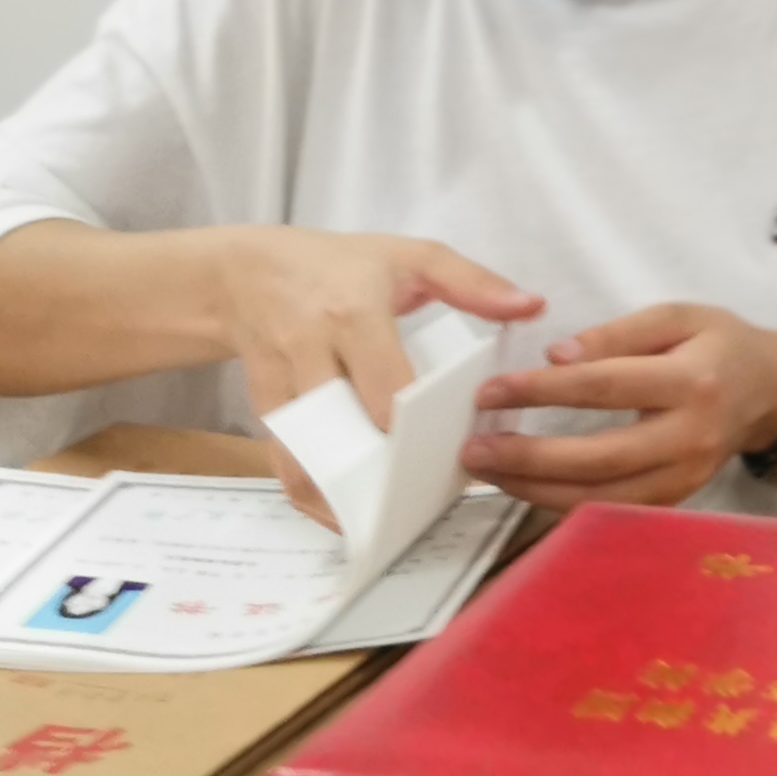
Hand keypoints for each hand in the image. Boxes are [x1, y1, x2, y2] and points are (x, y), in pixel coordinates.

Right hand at [204, 228, 544, 524]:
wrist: (245, 273)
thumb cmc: (340, 265)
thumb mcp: (408, 257)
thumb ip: (472, 282)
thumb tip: (531, 307)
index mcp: (354, 312)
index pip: (387, 382)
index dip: (417, 425)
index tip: (453, 451)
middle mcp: (311, 348)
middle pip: (349, 425)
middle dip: (387, 466)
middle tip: (429, 492)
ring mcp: (282, 381)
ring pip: (308, 454)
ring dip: (345, 494)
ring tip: (388, 518)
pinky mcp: (261, 406)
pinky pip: (283, 462)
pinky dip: (311, 494)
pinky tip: (344, 513)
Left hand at [460, 303, 776, 510]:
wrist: (772, 392)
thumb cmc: (721, 344)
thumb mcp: (679, 315)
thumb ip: (618, 333)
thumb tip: (557, 357)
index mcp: (692, 381)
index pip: (603, 388)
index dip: (542, 390)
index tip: (490, 391)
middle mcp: (691, 437)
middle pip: (599, 458)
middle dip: (529, 458)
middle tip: (475, 449)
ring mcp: (687, 478)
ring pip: (603, 499)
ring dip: (538, 491)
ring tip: (489, 474)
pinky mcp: (679, 500)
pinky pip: (615, 513)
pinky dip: (567, 506)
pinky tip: (529, 489)